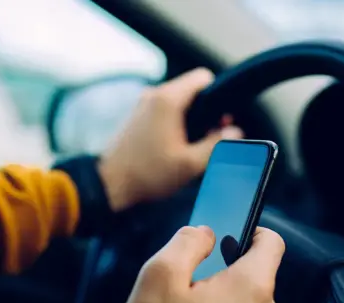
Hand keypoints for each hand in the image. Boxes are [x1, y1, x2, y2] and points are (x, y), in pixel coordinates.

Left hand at [98, 68, 242, 210]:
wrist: (109, 184)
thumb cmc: (147, 174)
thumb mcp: (189, 164)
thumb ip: (216, 144)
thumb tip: (234, 131)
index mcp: (168, 99)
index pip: (203, 77)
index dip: (218, 96)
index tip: (220, 119)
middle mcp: (154, 95)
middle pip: (191, 90)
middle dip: (205, 111)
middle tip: (209, 138)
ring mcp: (142, 104)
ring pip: (178, 101)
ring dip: (190, 119)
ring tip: (190, 146)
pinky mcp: (137, 116)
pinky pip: (164, 110)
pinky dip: (174, 123)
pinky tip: (174, 147)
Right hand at [116, 226, 284, 302]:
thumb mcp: (159, 276)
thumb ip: (188, 241)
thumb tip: (206, 232)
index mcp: (251, 289)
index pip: (271, 243)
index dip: (250, 230)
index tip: (227, 233)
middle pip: (254, 275)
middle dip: (223, 270)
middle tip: (187, 281)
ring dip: (218, 298)